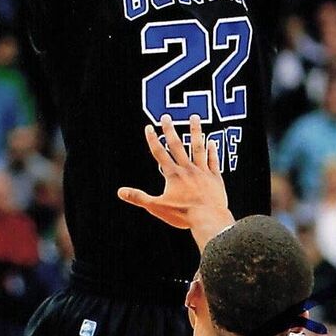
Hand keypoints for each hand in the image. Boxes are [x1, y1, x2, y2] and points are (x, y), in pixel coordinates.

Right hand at [117, 113, 228, 230]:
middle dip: (170, 130)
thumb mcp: (157, 207)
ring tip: (194, 117)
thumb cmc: (183, 214)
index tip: (149, 127)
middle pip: (177, 146)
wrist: (209, 219)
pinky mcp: (215, 178)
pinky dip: (212, 151)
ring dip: (195, 132)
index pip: (160, 154)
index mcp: (173, 175)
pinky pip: (213, 161)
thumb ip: (138, 198)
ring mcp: (202, 172)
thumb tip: (120, 191)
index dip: (153, 140)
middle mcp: (187, 169)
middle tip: (166, 116)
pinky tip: (212, 141)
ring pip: (198, 147)